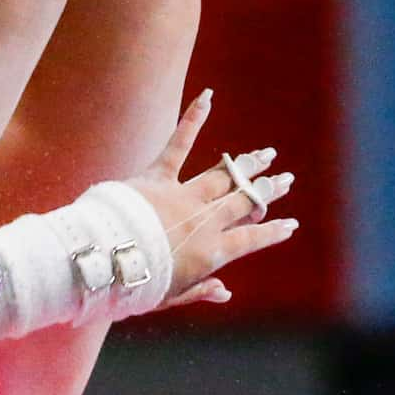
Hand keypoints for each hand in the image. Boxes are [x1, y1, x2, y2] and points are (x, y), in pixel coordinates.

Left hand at [125, 89, 297, 307]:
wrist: (105, 265)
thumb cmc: (136, 287)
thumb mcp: (170, 297)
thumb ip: (199, 291)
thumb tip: (224, 292)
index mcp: (211, 253)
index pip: (251, 239)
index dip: (273, 232)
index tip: (290, 224)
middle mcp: (204, 221)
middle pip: (244, 202)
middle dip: (268, 191)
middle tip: (286, 180)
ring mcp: (183, 196)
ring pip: (224, 176)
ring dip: (247, 165)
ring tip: (266, 155)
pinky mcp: (157, 177)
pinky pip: (178, 145)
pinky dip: (192, 120)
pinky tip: (207, 98)